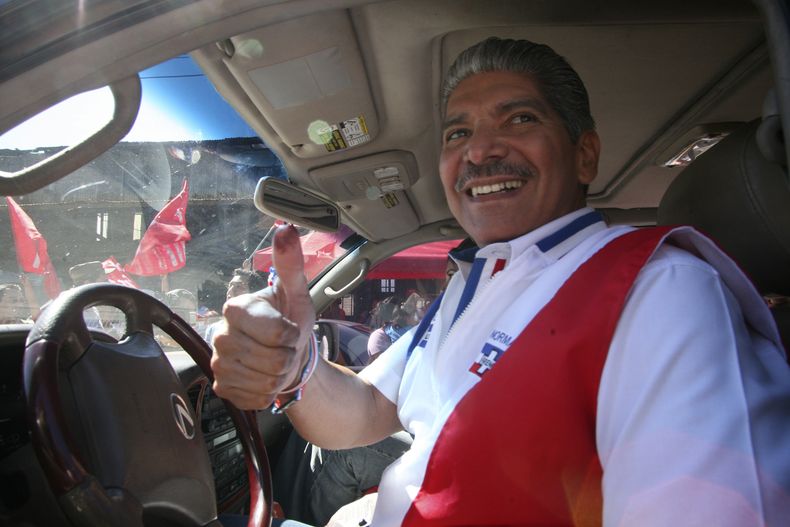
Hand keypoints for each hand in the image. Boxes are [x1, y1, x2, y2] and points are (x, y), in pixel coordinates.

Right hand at [211, 225, 315, 409]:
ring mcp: (218, 363)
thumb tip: (286, 229)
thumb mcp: (295, 293)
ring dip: (280, 376)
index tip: (290, 328)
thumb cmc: (289, 321)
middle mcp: (220, 334)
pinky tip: (265, 377)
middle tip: (284, 349)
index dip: (292, 335)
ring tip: (276, 362)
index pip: (277, 333)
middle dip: (288, 358)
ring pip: (266, 382)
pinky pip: (257, 398)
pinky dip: (269, 392)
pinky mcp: (222, 388)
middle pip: (273, 361)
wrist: (283, 354)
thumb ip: (290, 263)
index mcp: (236, 308)